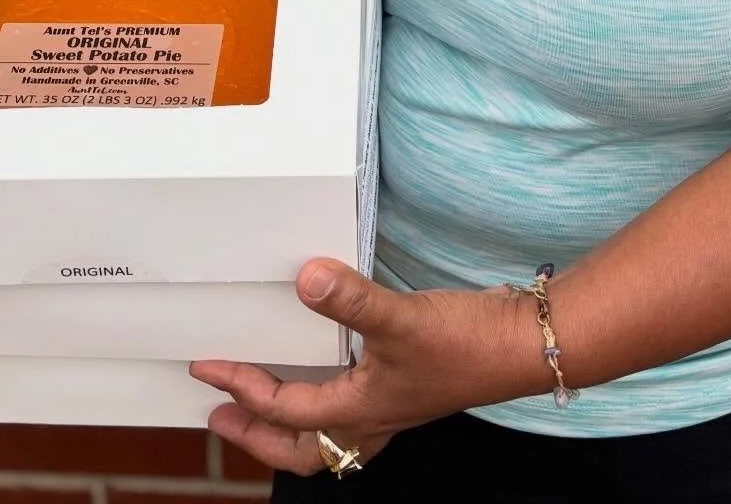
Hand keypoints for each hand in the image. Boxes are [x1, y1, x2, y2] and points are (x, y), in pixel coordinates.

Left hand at [190, 256, 542, 474]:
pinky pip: (354, 410)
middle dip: (255, 436)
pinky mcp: (409, 384)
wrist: (524, 344)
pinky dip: (329, 402)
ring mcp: (393, 404)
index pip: (285, 409)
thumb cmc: (467, 343)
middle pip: (301, 450)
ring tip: (262, 403)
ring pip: (328, 438)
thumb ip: (352, 300)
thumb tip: (305, 279)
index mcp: (361, 409)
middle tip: (220, 415)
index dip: (242, 388)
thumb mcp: (402, 318)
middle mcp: (373, 416)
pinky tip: (331, 372)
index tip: (207, 368)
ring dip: (289, 426)